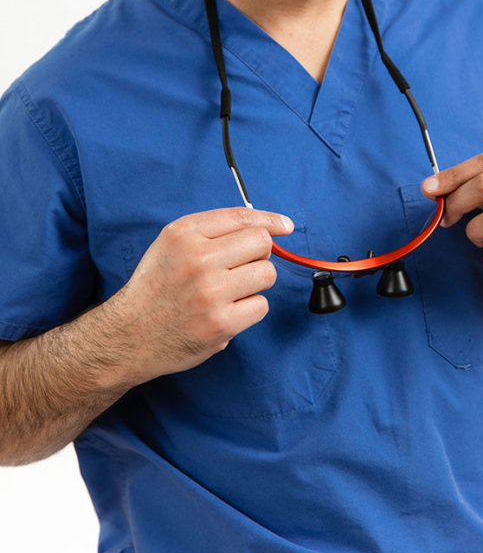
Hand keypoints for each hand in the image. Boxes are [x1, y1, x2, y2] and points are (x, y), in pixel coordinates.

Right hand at [112, 207, 293, 384]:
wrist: (128, 335)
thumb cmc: (156, 287)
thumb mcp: (172, 244)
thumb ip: (213, 231)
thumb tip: (266, 226)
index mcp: (184, 233)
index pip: (242, 217)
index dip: (270, 220)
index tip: (284, 226)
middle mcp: (198, 258)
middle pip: (261, 243)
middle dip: (259, 254)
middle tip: (241, 267)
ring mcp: (211, 292)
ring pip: (267, 274)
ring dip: (255, 282)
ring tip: (232, 291)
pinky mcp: (221, 323)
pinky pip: (261, 306)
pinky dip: (249, 309)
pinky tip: (227, 311)